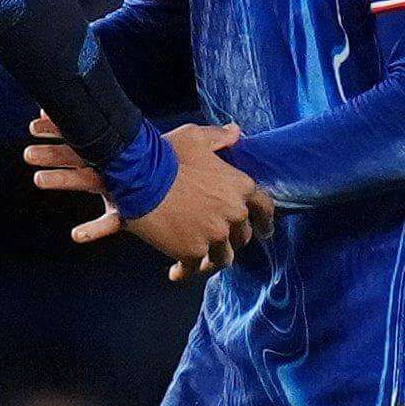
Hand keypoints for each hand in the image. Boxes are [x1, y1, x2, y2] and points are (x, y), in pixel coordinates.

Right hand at [25, 117, 274, 278]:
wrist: (139, 178)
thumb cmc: (167, 155)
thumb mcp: (195, 137)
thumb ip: (219, 137)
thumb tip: (236, 133)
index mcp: (241, 187)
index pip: (265, 209)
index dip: (264, 222)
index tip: (263, 231)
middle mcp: (234, 214)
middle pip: (242, 236)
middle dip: (232, 239)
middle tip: (218, 240)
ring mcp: (215, 235)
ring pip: (222, 257)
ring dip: (212, 259)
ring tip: (200, 261)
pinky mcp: (192, 251)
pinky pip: (193, 267)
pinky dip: (185, 271)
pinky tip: (175, 272)